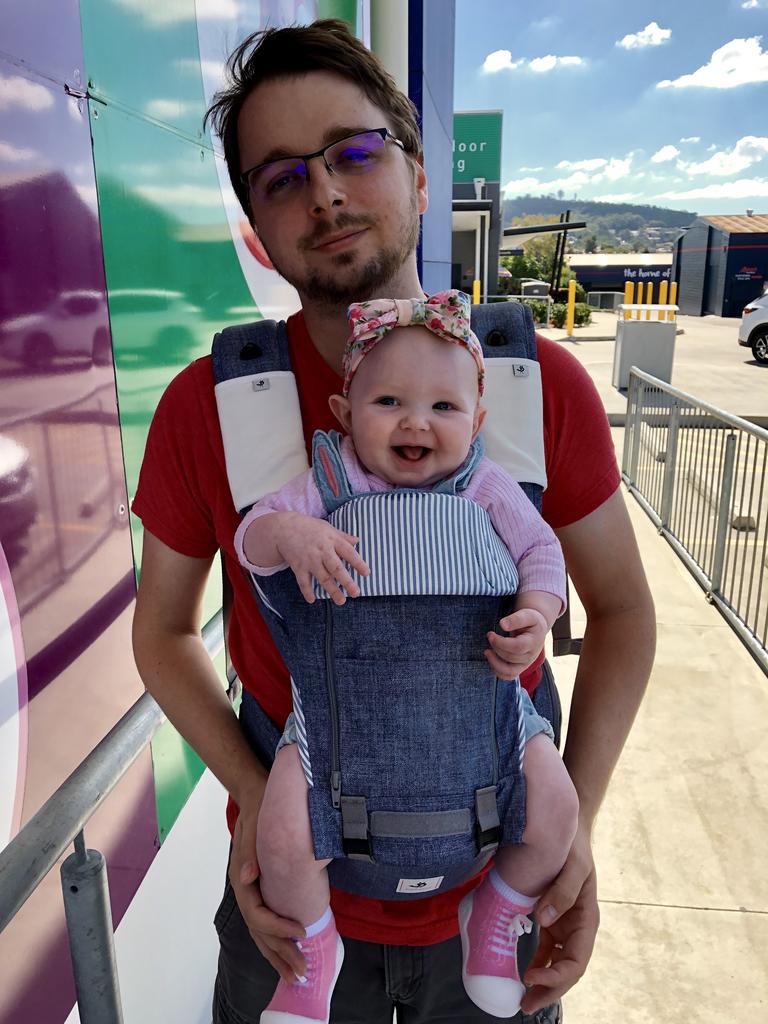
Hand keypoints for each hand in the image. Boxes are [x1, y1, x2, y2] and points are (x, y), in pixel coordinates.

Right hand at [229, 796, 307, 982]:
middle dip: (281, 953)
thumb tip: (248, 876)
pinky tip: (289, 950)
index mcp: (241, 878)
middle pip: (259, 931)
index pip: (258, 914)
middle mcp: (244, 888)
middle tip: (302, 971)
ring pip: (261, 932)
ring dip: (278, 954)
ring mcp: (252, 890)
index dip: (278, 927)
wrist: (255, 794)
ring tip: (296, 973)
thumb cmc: (258, 808)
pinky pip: (266, 921)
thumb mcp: (253, 826)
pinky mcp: (261, 888)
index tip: (301, 931)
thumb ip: (249, 851)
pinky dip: (277, 940)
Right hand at [275, 515, 369, 605]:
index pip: (348, 552)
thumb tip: (357, 541)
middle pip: (336, 568)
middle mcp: (322, 551)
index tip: (366, 573)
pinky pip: (303, 581)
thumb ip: (342, 536)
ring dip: (332, 590)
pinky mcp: (298, 566)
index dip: (358, 563)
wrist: (283, 528)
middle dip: (346, 581)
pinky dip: (307, 591)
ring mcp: (309, 560)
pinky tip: (312, 600)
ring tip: (341, 601)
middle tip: (356, 593)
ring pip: (322, 577)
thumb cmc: (309, 527)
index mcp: (332, 540)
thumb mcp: (328, 528)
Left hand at [484, 608, 547, 678]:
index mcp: (534, 642)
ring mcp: (525, 664)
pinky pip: (508, 676)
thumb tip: (502, 624)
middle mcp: (531, 656)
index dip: (501, 642)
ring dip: (495, 662)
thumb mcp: (527, 615)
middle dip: (497, 647)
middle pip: (511, 657)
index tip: (490, 634)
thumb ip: (516, 619)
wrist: (537, 629)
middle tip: (489, 635)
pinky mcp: (519, 668)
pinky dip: (497, 671)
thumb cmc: (531, 621)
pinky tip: (491, 658)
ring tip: (487, 651)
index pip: (517, 647)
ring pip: (509, 671)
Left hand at [520, 822, 598, 1013]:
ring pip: (556, 963)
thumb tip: (543, 920)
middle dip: (549, 990)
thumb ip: (562, 892)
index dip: (557, 976)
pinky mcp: (551, 918)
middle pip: (566, 969)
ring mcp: (565, 925)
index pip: (576, 960)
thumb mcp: (573, 866)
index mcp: (587, 919)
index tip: (532, 977)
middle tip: (526, 1005)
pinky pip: (546, 948)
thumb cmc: (573, 846)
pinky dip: (537, 962)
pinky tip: (522, 972)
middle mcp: (577, 927)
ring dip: (542, 982)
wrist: (566, 826)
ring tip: (523, 999)